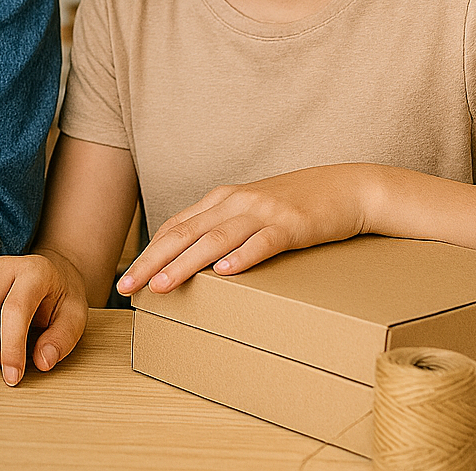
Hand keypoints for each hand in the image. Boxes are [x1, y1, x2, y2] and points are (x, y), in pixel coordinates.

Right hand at [0, 251, 88, 385]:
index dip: (11, 349)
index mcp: (32, 272)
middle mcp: (0, 268)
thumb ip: (62, 339)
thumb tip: (42, 362)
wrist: (50, 273)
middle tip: (9, 366)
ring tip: (0, 352)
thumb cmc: (61, 295)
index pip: (13, 311)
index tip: (14, 377)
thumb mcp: (76, 316)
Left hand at [117, 164, 378, 295]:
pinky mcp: (292, 224)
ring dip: (185, 263)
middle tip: (128, 286)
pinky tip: (224, 273)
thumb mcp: (254, 211)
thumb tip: (192, 257)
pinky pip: (262, 242)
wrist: (348, 189)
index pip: (175, 226)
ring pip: (215, 239)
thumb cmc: (299, 205)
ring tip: (162, 285)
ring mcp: (263, 211)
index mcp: (223, 199)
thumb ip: (224, 228)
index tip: (127, 277)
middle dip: (153, 261)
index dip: (149, 252)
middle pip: (185, 232)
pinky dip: (242, 257)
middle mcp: (236, 202)